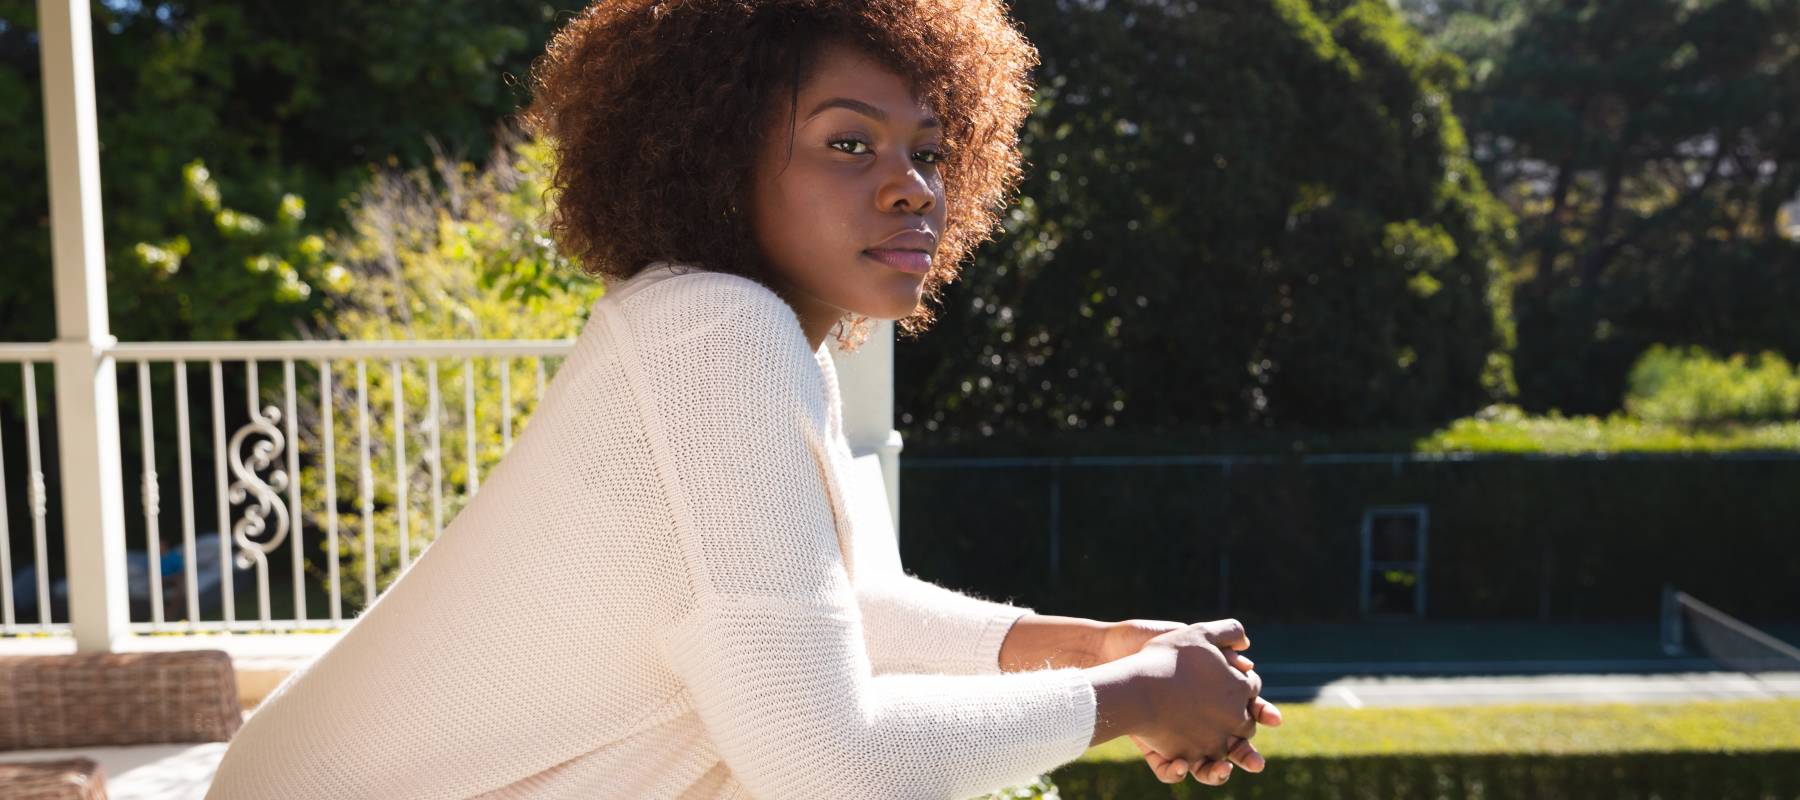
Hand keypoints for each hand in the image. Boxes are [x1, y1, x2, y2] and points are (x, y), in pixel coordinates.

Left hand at [1098, 618, 1281, 784]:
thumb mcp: (1191, 639)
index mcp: (1211, 700)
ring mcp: (1176, 738)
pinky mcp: (1153, 750)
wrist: (1116, 655)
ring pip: (1203, 766)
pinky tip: (1179, 764)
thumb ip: (1221, 643)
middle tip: (1255, 763)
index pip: (1244, 712)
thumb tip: (1248, 654)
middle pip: (1229, 747)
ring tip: (1219, 771)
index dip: (1260, 715)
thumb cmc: (1154, 646)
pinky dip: (1175, 771)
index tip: (1273, 719)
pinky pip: (1168, 769)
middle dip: (1243, 755)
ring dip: (1214, 773)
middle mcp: (1197, 723)